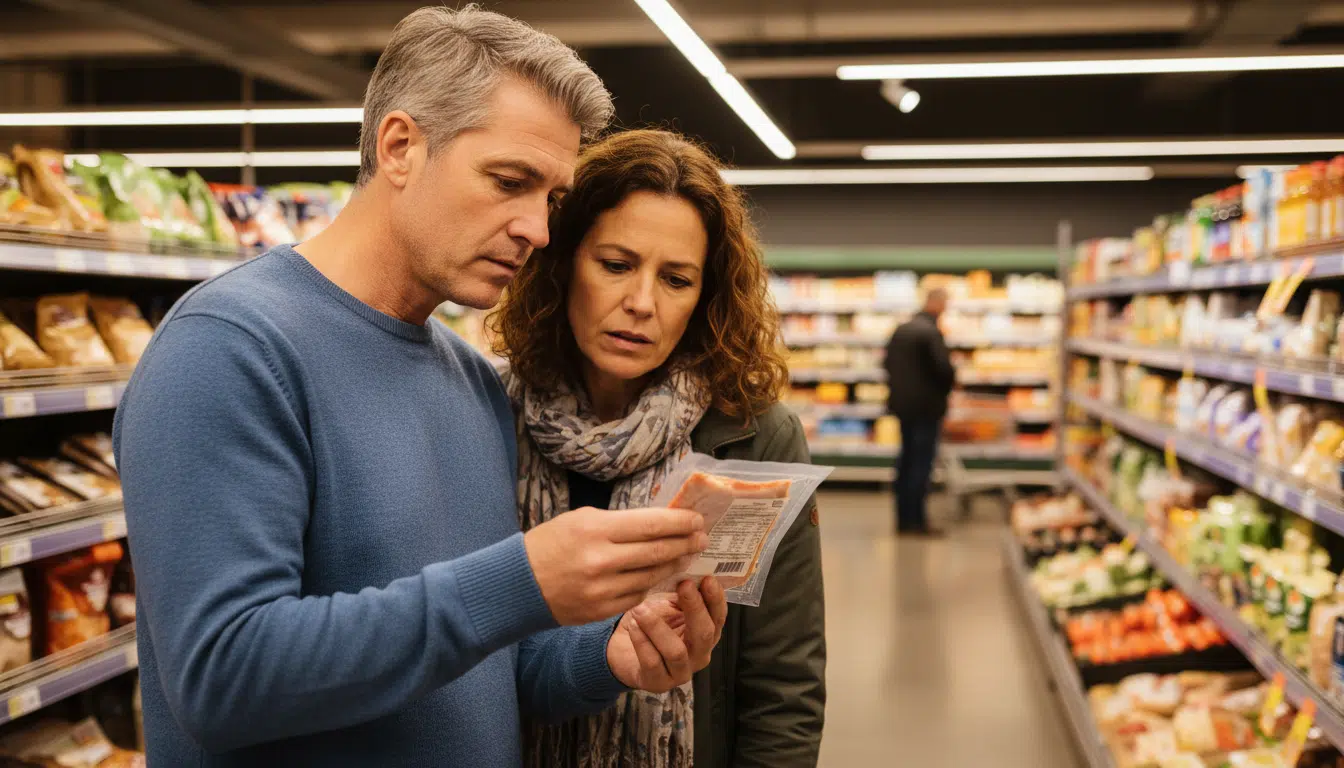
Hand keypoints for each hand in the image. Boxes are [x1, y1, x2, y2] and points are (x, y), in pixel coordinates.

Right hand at [524, 507, 707, 624]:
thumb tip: (658, 522)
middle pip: (657, 551)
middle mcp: (600, 560)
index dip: (679, 523)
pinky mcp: (600, 611)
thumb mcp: (580, 519)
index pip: (650, 524)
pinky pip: (636, 596)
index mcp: (595, 529)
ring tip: (686, 556)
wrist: (519, 584)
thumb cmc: (550, 544)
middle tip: (701, 539)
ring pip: (651, 576)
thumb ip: (618, 523)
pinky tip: (660, 576)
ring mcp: (601, 589)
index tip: (697, 520)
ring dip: (674, 565)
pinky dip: (651, 584)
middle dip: (685, 544)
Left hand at [606, 577, 727, 691]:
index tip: (707, 579)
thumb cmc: (653, 624)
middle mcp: (699, 655)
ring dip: (657, 626)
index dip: (715, 599)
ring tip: (641, 609)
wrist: (624, 650)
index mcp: (707, 634)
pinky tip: (632, 625)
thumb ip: (683, 595)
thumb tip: (690, 574)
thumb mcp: (671, 606)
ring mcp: (680, 672)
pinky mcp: (658, 682)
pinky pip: (651, 661)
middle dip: (695, 608)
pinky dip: (641, 640)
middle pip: (704, 634)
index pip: (719, 617)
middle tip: (683, 585)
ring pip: (676, 651)